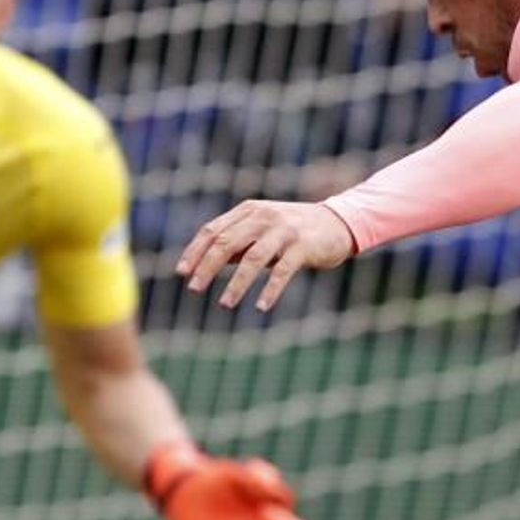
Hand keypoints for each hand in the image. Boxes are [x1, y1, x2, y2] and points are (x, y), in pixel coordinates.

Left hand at [176, 198, 357, 313]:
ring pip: (252, 258)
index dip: (195, 251)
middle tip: (193, 289)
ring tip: (224, 305)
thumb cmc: (294, 231)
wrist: (338, 223)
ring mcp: (284, 231)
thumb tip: (207, 263)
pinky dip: (270, 290)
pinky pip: (283, 271)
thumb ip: (238, 243)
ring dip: (236, 284)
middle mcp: (263, 217)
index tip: (181, 272)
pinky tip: (261, 307)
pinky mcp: (303, 246)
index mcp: (248, 212)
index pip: (213, 230)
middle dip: (207, 267)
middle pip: (226, 242)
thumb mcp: (262, 231)